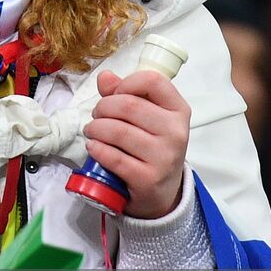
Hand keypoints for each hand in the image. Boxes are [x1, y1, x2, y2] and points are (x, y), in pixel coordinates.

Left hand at [85, 69, 190, 219]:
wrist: (161, 193)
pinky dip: (97, 149)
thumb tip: (105, 77)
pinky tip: (93, 147)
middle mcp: (175, 133)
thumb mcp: (147, 119)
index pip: (152, 81)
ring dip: (95, 128)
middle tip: (97, 116)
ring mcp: (164, 157)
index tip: (115, 94)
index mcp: (178, 110)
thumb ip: (125, 94)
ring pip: (118, 131)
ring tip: (92, 131)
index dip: (126, 83)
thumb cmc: (151, 148)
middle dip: (103, 108)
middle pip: (129, 105)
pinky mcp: (147, 179)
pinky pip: (114, 157)